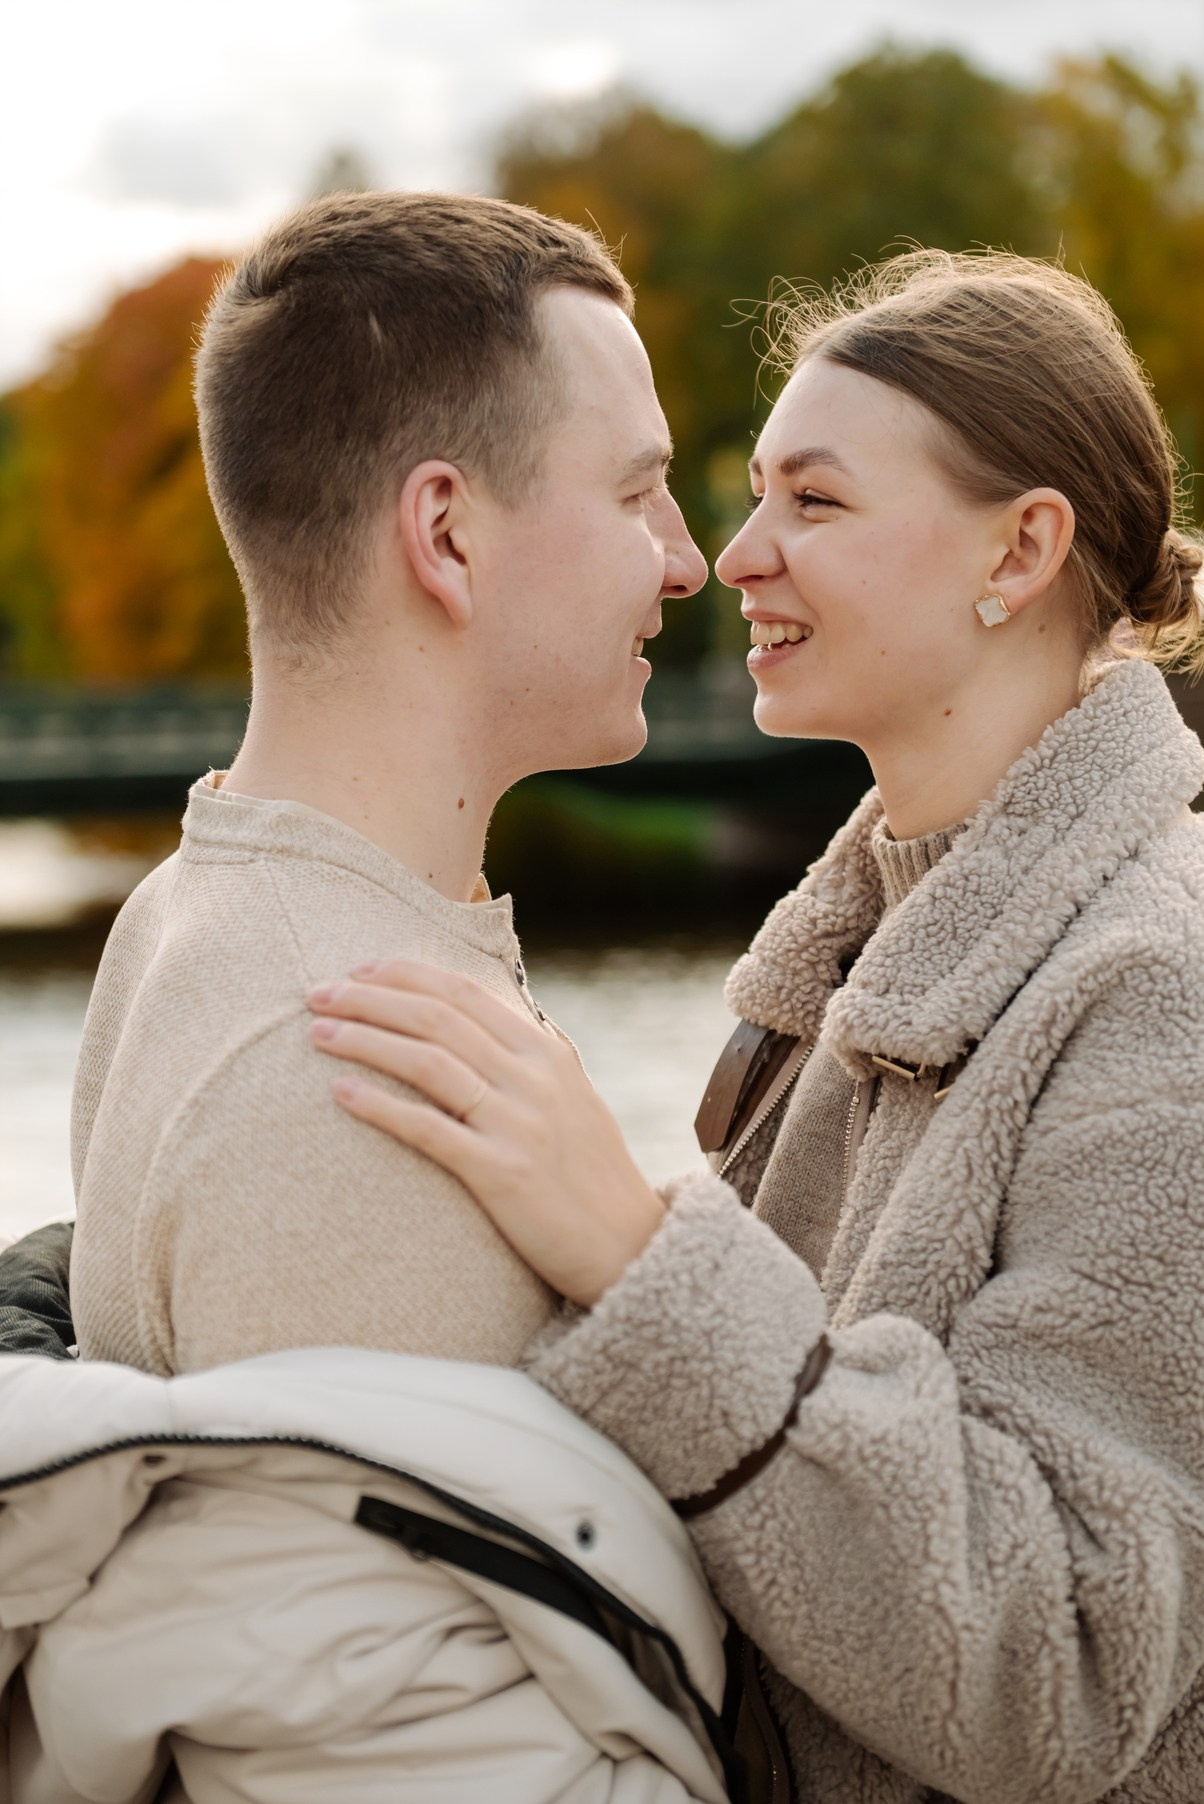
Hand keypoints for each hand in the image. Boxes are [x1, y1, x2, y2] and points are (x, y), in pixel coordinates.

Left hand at [307, 961, 665, 1305]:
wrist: (629, 1244)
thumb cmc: (590, 1173)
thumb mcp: (570, 1098)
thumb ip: (527, 1060)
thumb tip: (477, 1026)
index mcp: (546, 1052)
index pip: (464, 993)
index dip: (405, 975)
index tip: (358, 970)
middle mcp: (533, 1078)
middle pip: (437, 1017)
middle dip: (369, 999)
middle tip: (317, 993)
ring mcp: (519, 1123)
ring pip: (428, 1062)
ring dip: (365, 1040)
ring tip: (319, 1033)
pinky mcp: (502, 1173)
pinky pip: (430, 1130)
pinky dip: (381, 1106)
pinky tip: (342, 1093)